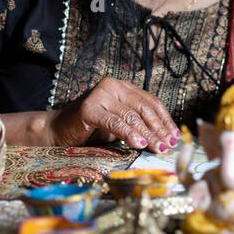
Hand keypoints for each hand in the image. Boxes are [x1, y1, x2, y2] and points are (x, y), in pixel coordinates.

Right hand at [49, 77, 180, 152]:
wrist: (57, 131)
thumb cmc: (91, 129)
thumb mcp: (119, 123)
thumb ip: (138, 123)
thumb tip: (166, 136)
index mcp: (122, 86)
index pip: (151, 102)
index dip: (165, 119)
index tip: (176, 136)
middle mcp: (112, 86)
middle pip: (144, 109)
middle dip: (159, 129)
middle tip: (170, 145)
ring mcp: (100, 95)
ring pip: (131, 116)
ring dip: (148, 134)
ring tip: (159, 148)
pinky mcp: (89, 108)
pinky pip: (114, 122)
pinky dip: (128, 133)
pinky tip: (139, 144)